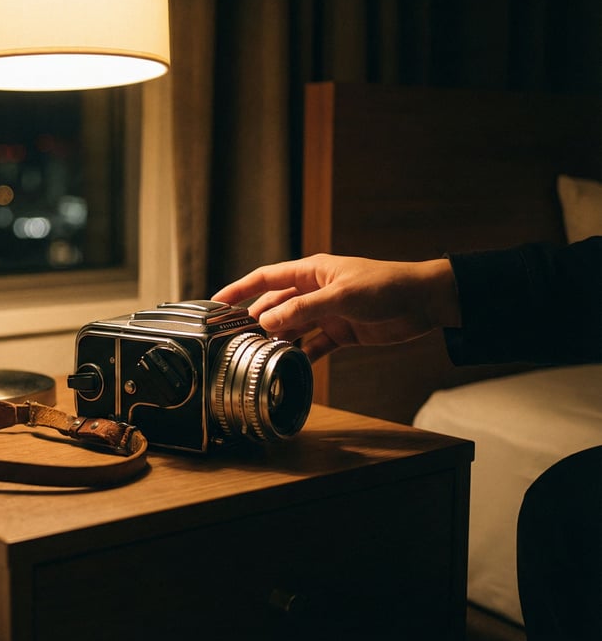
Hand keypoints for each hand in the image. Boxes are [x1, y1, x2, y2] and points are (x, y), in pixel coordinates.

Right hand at [212, 254, 460, 361]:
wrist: (425, 302)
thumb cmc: (385, 286)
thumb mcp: (341, 297)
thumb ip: (302, 310)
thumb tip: (266, 322)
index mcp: (311, 272)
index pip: (265, 278)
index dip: (239, 289)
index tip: (215, 303)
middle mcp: (314, 291)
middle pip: (275, 305)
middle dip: (254, 320)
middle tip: (233, 339)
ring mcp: (326, 312)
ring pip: (292, 328)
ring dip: (277, 340)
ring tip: (257, 356)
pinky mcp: (341, 332)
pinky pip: (313, 345)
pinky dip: (301, 356)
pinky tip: (289, 367)